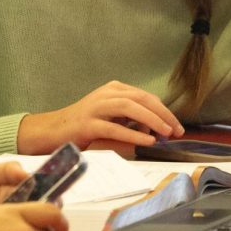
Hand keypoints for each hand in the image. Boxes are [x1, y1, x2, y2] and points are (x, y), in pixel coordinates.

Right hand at [16, 81, 184, 154]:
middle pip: (142, 99)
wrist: (52, 130)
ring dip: (152, 121)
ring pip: (130, 108)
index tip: (177, 125)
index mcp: (114, 89)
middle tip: (177, 131)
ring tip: (166, 133)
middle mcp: (106, 94)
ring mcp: (96, 107)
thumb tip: (156, 126)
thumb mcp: (110, 115)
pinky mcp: (88, 124)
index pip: (146, 96)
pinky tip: (147, 141)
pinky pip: (115, 128)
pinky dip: (133, 133)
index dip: (164, 110)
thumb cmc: (84, 125)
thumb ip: (131, 117)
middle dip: (163, 115)